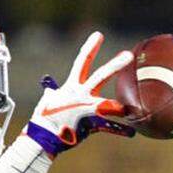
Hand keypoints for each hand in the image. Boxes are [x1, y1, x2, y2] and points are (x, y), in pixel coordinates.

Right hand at [26, 32, 134, 155]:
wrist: (41, 137)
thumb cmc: (45, 119)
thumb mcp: (47, 102)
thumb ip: (52, 94)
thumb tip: (49, 90)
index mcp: (71, 87)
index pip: (82, 62)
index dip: (90, 48)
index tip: (99, 35)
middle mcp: (80, 95)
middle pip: (100, 77)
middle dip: (114, 65)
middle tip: (128, 55)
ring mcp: (85, 110)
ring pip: (106, 105)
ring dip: (118, 107)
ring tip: (129, 109)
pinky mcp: (88, 125)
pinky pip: (107, 128)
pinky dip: (120, 130)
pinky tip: (131, 132)